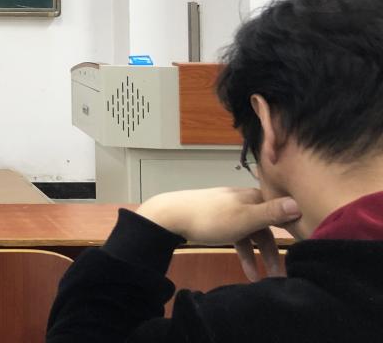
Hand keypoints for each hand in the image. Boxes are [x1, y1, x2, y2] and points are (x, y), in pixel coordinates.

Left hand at [137, 187, 300, 280]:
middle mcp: (245, 200)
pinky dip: (242, 252)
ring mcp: (230, 210)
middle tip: (281, 276)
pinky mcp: (217, 220)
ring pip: (251, 234)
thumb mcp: (245, 217)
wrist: (170, 215)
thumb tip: (298, 203)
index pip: (282, 209)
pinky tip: (246, 270)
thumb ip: (271, 213)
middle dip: (274, 251)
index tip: (306, 244)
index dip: (295, 226)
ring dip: (257, 257)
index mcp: (254, 196)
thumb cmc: (211, 217)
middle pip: (266, 226)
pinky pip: (237, 237)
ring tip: (261, 280)